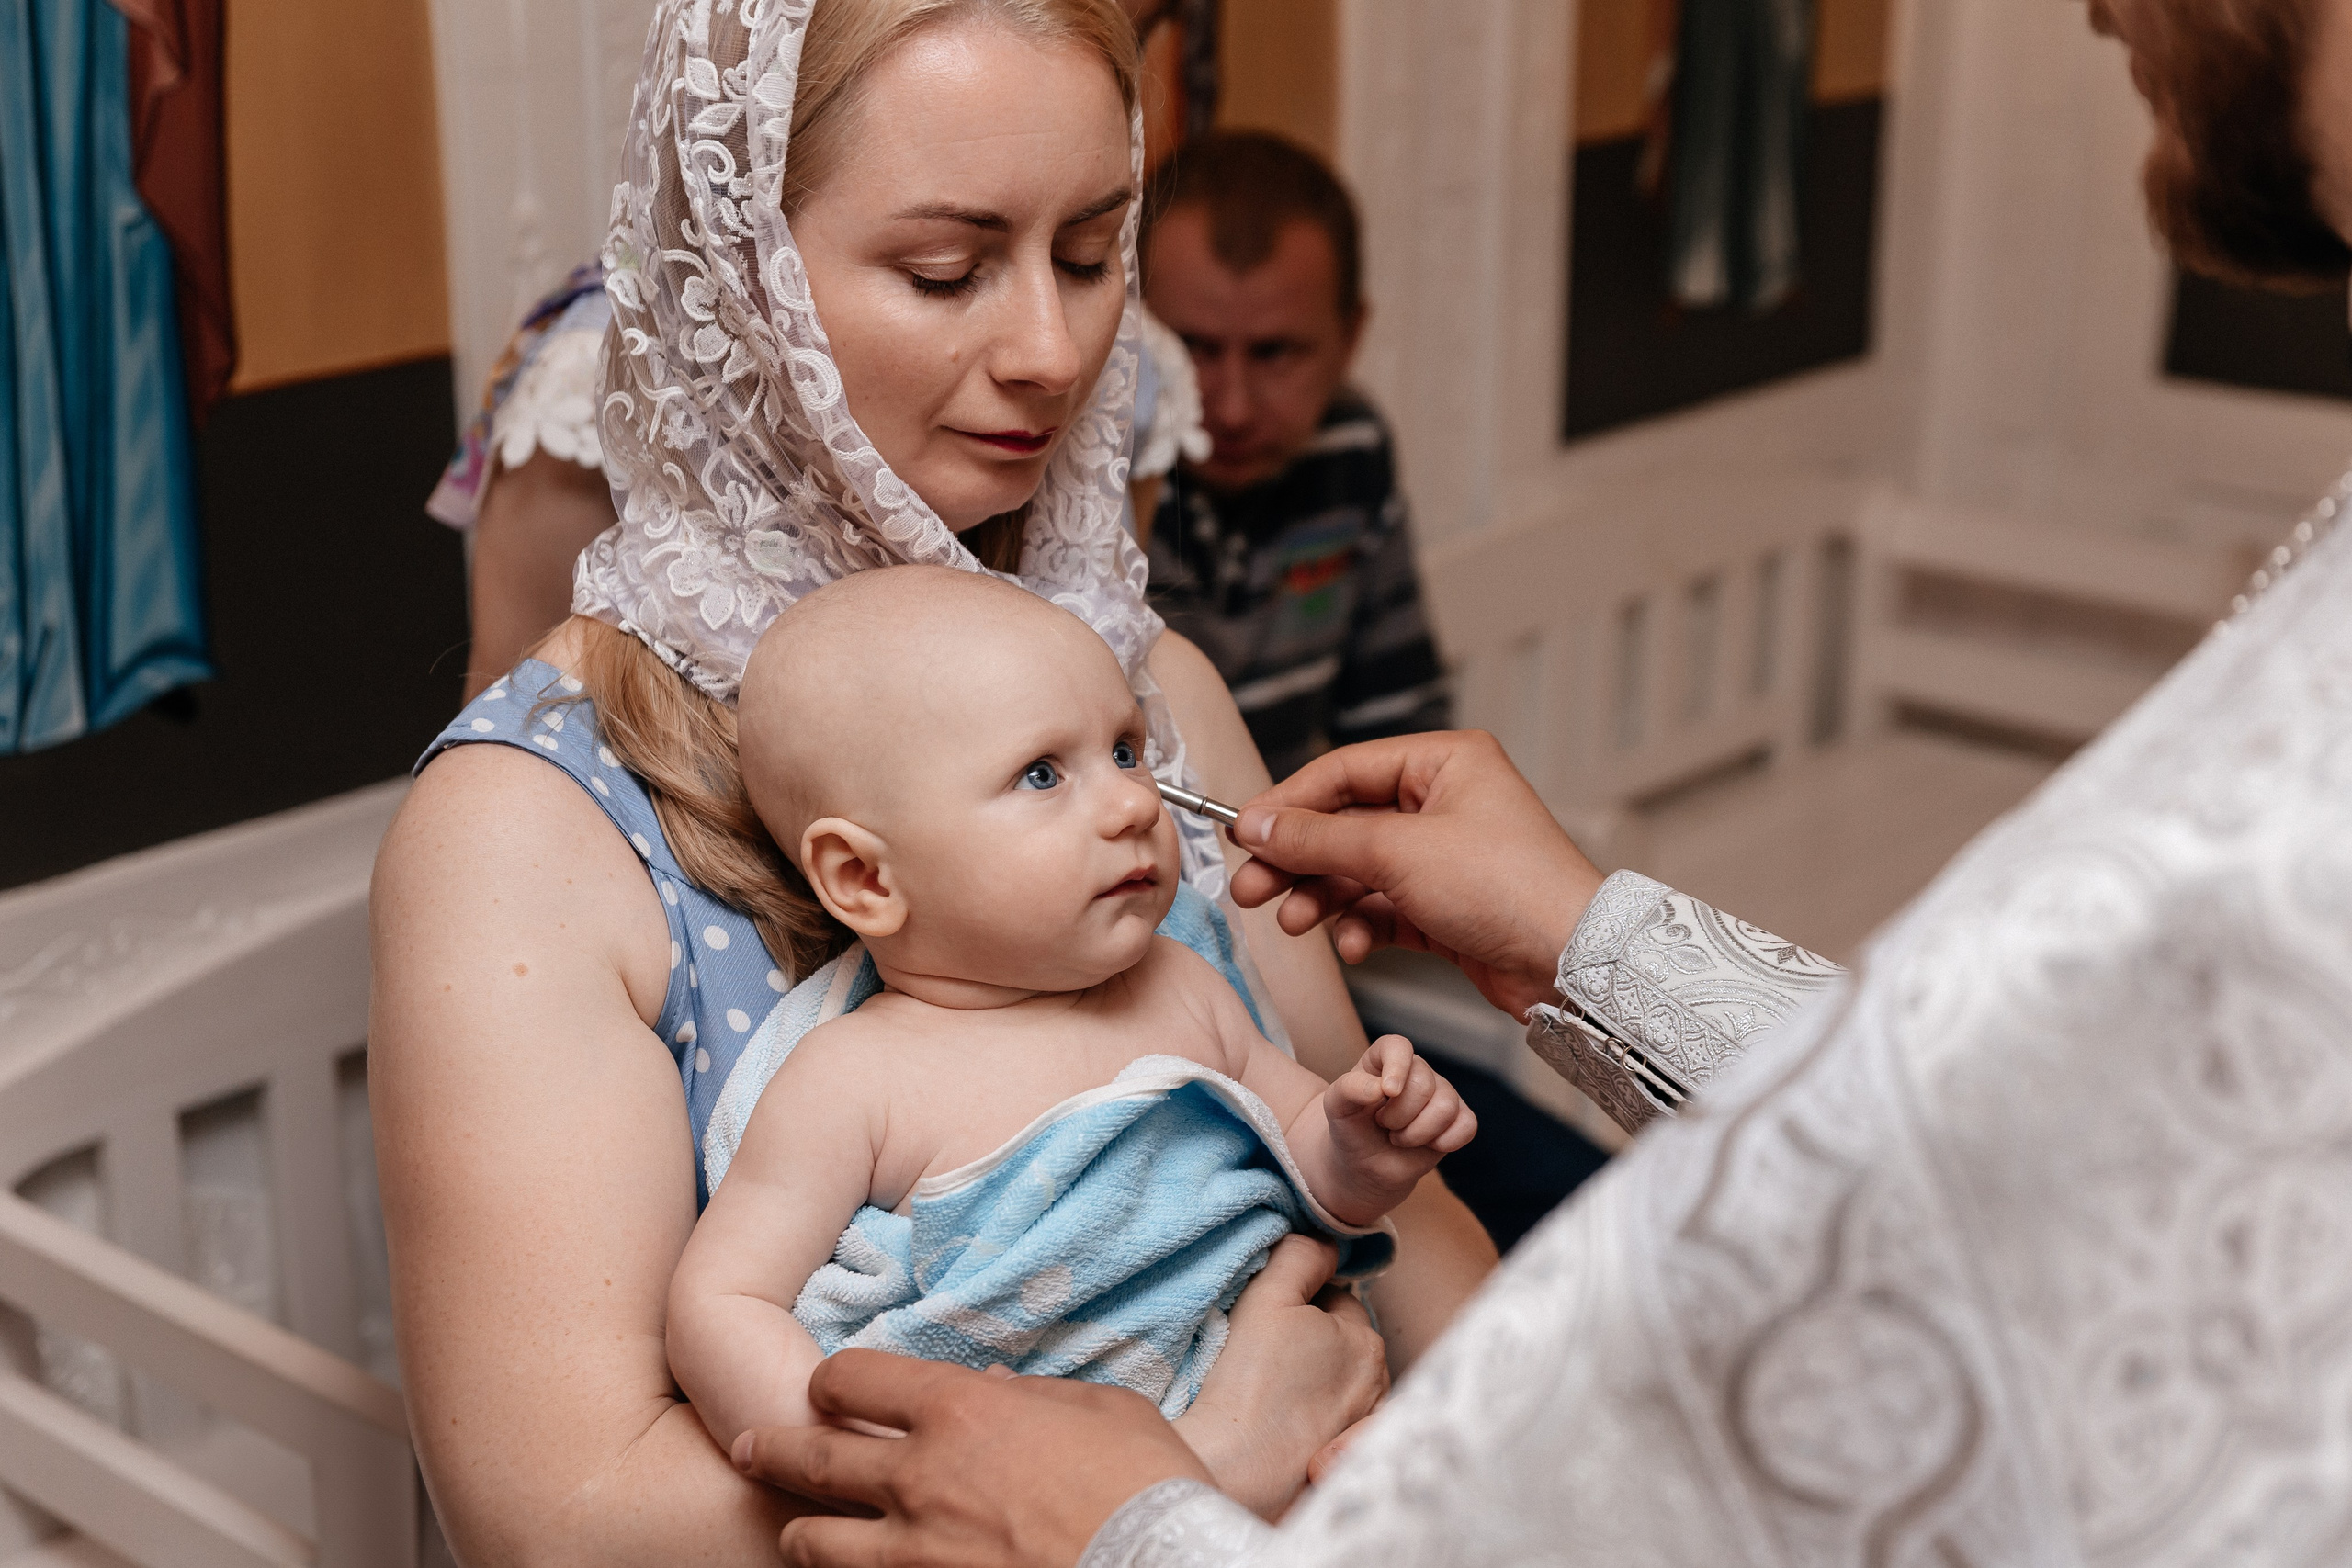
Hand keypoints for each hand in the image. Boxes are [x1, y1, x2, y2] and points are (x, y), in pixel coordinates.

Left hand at [740, 1352, 1208, 1567]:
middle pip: (811, 1457)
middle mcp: (919, 1479)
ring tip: (792, 1531)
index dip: (835, 1381)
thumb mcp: (1103, 1408)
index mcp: (961, 1412)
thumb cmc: (1148, 1484)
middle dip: (772, 1447)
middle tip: (750, 1445)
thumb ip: (1037, 1396)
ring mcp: (915, 1554)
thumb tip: (997, 1388)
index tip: (834, 1388)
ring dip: (799, 1532)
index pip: (855, 1379)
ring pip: (814, 1542)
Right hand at [1173, 1234, 1387, 1516]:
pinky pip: (1340, 1427)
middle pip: (1343, 1344)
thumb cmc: (1249, 1381)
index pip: (1337, 1301)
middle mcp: (1377, 1385)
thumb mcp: (1268, 1297)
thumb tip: (1324, 1239)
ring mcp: (1365, 1429)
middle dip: (1315, 1342)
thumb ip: (1300, 1257)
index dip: (1300, 1301)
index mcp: (1365, 1340)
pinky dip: (1321, 1421)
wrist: (1237, 1469)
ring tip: (1274, 1392)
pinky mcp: (1349, 1465)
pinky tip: (1288, 1425)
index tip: (1267, 1319)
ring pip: (1343, 1385)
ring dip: (1318, 1382)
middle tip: (1266, 1354)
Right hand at [1228, 731, 1605, 1017]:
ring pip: (1360, 870)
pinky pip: (1384, 908)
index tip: (1244, 834)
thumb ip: (1320, 839)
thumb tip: (1261, 826)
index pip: (1343, 772)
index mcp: (1445, 763)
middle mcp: (1444, 803)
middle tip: (1252, 888)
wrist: (1571, 963)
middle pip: (1345, 824)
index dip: (1288, 804)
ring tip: (1295, 922)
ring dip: (1323, 897)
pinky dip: (1362, 925)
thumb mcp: (1398, 853)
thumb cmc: (1511, 888)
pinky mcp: (1447, 906)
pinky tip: (1354, 945)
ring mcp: (1446, 856)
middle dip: (1298, 860)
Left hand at [1321, 1036, 1476, 1211]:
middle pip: (1423, 1085)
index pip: (1398, 1047)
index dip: (1397, 1067)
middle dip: (1399, 1116)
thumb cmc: (1350, 1128)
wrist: (1364, 1165)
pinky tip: (1427, 1145)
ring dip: (1417, 1133)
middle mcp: (1417, 1071)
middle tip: (1383, 1125)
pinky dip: (1445, 1142)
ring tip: (1399, 1137)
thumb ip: (1350, 1089)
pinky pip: (1467, 1125)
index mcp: (1385, 1058)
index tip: (1388, 1092)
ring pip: (1446, 1107)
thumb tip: (1381, 1088)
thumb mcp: (1336, 1107)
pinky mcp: (1458, 1118)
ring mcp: (1441, 1094)